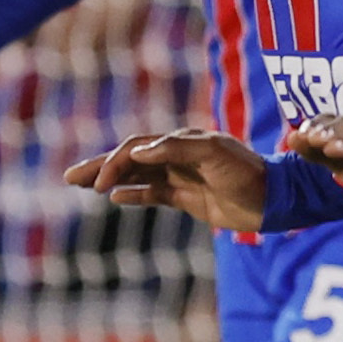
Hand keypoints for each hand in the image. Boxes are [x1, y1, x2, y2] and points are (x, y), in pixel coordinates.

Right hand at [65, 130, 269, 231]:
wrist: (273, 199)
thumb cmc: (247, 173)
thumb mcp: (215, 155)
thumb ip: (177, 150)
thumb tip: (140, 152)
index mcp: (181, 142)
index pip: (138, 149)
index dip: (116, 163)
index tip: (101, 182)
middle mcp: (177, 156)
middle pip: (129, 160)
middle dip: (100, 168)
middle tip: (69, 177)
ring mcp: (181, 176)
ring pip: (137, 177)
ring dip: (111, 181)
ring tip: (83, 186)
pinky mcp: (188, 197)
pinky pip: (154, 194)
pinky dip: (135, 196)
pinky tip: (116, 200)